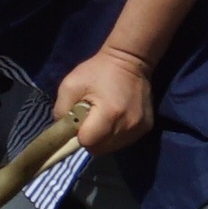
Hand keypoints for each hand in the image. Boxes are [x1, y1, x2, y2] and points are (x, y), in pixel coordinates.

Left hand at [51, 45, 160, 171]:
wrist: (130, 60)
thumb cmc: (97, 71)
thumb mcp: (69, 85)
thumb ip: (61, 111)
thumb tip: (62, 131)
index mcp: (109, 115)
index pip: (87, 142)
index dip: (77, 137)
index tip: (76, 124)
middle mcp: (127, 126)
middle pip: (100, 149)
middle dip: (90, 139)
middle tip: (87, 121)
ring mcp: (139, 128)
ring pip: (112, 147)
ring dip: (103, 139)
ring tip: (101, 120)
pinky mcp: (146, 128)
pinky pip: (124, 141)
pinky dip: (115, 135)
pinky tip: (113, 120)